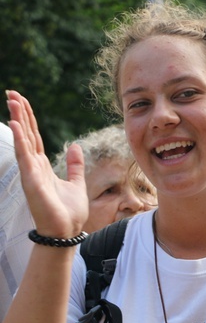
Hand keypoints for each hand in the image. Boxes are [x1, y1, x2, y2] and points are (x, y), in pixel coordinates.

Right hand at [6, 90, 87, 235]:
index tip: (22, 100)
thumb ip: (75, 165)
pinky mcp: (32, 180)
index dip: (29, 118)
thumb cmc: (69, 211)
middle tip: (12, 92)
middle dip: (20, 113)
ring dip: (18, 120)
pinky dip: (21, 140)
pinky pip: (25, 156)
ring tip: (12, 101)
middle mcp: (34, 166)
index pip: (34, 137)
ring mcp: (31, 172)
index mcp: (43, 166)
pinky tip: (17, 125)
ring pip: (24, 140)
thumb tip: (76, 146)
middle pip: (26, 134)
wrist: (67, 230)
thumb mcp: (76, 183)